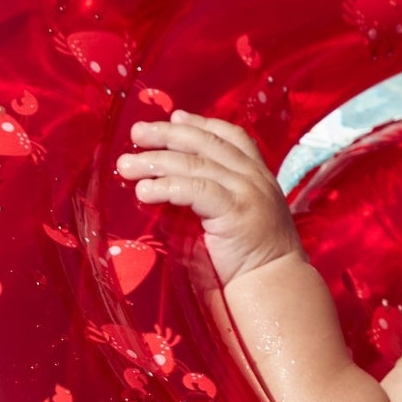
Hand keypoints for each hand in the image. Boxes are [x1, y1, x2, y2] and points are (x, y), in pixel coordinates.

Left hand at [115, 111, 300, 286]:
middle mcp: (255, 178)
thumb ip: (213, 199)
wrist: (274, 285)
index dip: (202, 124)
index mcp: (259, 177)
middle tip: (136, 133)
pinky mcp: (236, 211)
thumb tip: (169, 186)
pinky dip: (166, 186)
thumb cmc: (251, 260)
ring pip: (195, 164)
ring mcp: (248, 192)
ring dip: (155, 161)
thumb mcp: (235, 219)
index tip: (175, 117)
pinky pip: (195, 189)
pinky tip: (144, 191)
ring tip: (126, 166)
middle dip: (167, 135)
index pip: (232, 137)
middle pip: (207, 144)